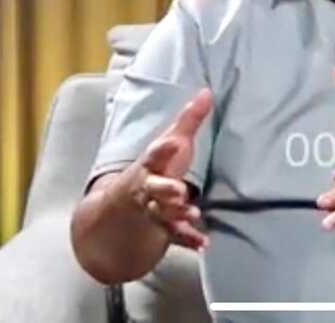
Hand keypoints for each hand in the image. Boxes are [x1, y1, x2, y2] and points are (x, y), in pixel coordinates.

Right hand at [126, 88, 211, 248]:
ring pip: (162, 213)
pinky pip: (175, 235)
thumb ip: (190, 120)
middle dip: (166, 190)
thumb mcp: (172, 142)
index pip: (154, 154)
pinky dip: (189, 240)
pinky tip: (203, 243)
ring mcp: (154, 209)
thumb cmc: (158, 166)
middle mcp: (149, 187)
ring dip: (177, 215)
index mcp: (151, 164)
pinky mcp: (164, 227)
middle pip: (154, 188)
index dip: (163, 149)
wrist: (126, 204)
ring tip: (193, 215)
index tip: (172, 143)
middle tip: (179, 191)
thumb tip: (208, 91)